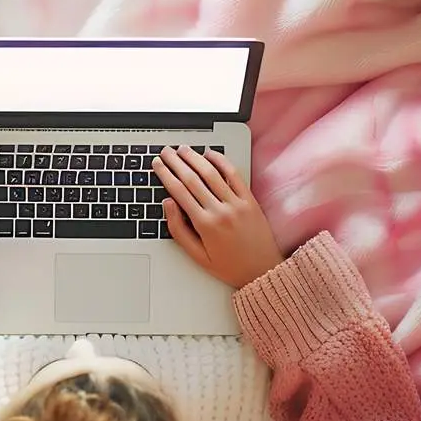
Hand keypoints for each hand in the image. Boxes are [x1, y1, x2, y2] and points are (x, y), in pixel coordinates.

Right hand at [152, 146, 283, 288]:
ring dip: (194, 158)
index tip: (158, 164)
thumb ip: (178, 230)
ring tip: (183, 149)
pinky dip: (221, 161)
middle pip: (192, 179)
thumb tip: (167, 204)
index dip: (165, 175)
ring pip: (211, 173)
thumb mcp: (197, 256)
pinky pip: (234, 175)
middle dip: (176, 162)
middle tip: (166, 152)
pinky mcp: (250, 200)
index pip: (179, 192)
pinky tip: (210, 154)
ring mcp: (236, 203)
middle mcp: (220, 211)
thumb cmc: (229, 267)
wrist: (262, 271)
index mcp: (204, 225)